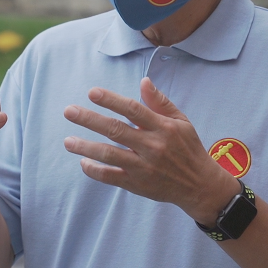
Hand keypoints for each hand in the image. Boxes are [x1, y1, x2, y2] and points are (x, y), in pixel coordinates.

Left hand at [62, 77, 238, 224]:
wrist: (199, 186)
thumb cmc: (188, 148)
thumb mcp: (181, 121)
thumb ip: (160, 102)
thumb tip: (144, 81)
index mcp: (162, 128)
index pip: (132, 110)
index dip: (111, 100)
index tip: (92, 92)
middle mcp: (152, 147)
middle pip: (115, 130)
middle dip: (89, 120)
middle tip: (69, 111)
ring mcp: (143, 167)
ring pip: (109, 155)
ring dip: (85, 147)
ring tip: (67, 141)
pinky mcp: (138, 184)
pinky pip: (111, 177)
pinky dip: (95, 170)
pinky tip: (83, 162)